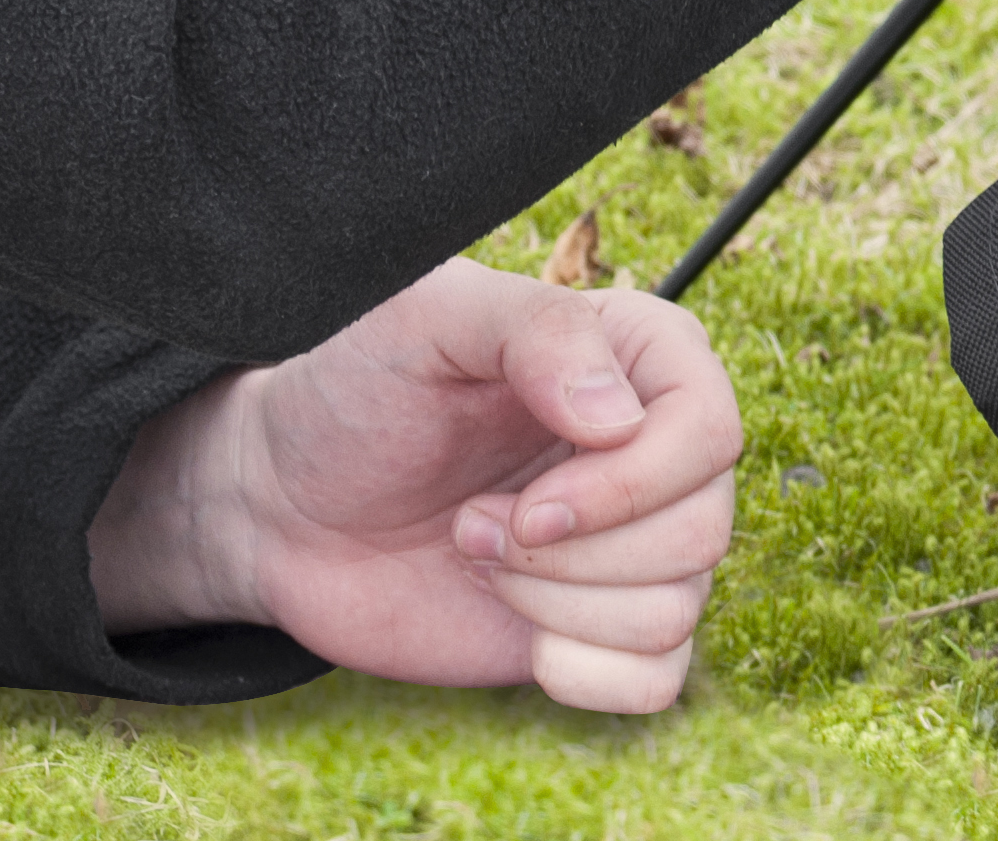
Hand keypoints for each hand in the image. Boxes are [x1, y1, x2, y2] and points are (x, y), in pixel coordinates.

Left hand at [86, 261, 738, 712]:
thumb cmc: (353, 391)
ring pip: (678, 609)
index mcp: (636, 357)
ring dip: (556, 604)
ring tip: (477, 552)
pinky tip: (515, 628)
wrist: (283, 504)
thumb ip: (533, 331)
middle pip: (704, 529)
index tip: (528, 504)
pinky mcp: (602, 626)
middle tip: (474, 522)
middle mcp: (652, 450)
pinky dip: (583, 673)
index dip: (632, 484)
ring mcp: (632, 542)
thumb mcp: (424, 319)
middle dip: (574, 552)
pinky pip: (658, 678)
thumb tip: (619, 418)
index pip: (714, 428)